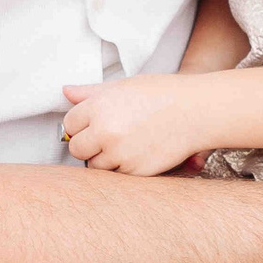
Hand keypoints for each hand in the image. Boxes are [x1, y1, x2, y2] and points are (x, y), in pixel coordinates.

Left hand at [60, 76, 210, 174]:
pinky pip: (116, 176)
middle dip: (89, 145)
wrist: (196, 111)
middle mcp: (105, 131)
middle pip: (76, 149)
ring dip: (105, 159)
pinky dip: (123, 168)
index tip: (93, 123)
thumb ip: (91, 92)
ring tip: (126, 144)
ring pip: (95, 167)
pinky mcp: (135, 171)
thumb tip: (66, 92)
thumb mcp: (123, 86)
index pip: (69, 124)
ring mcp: (119, 154)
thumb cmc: (162, 93)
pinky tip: (137, 152)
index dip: (81, 124)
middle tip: (109, 136)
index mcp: (99, 107)